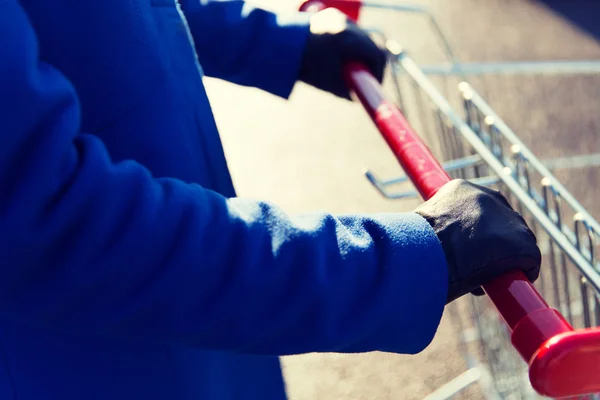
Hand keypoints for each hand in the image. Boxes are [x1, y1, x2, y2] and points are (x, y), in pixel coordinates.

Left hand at [298, 8, 386, 99]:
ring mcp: (340, 17)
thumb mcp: (330, 84)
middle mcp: (347, 25)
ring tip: (349, 67)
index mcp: (349, 41)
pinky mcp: (332, 14)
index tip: (375, 84)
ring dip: (360, 52)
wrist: (280, 46)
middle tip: (363, 78)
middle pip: (371, 44)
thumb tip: (360, 98)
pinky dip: (349, 42)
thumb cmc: (304, 67)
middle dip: (370, 62)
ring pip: (361, 37)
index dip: (379, 73)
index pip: (378, 56)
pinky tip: (339, 53)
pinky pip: (349, 30)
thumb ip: (349, 92)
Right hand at [414, 179, 541, 303]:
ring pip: (518, 241)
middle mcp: (488, 197)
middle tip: (478, 265)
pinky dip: (521, 274)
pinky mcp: (522, 244)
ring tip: (486, 277)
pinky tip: (501, 285)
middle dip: (495, 244)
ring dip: (506, 259)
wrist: (424, 255)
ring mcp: (508, 219)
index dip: (477, 232)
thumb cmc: (415, 247)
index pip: (480, 209)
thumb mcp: (425, 227)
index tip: (470, 247)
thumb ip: (441, 227)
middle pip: (503, 222)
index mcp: (462, 189)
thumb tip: (443, 246)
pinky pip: (530, 262)